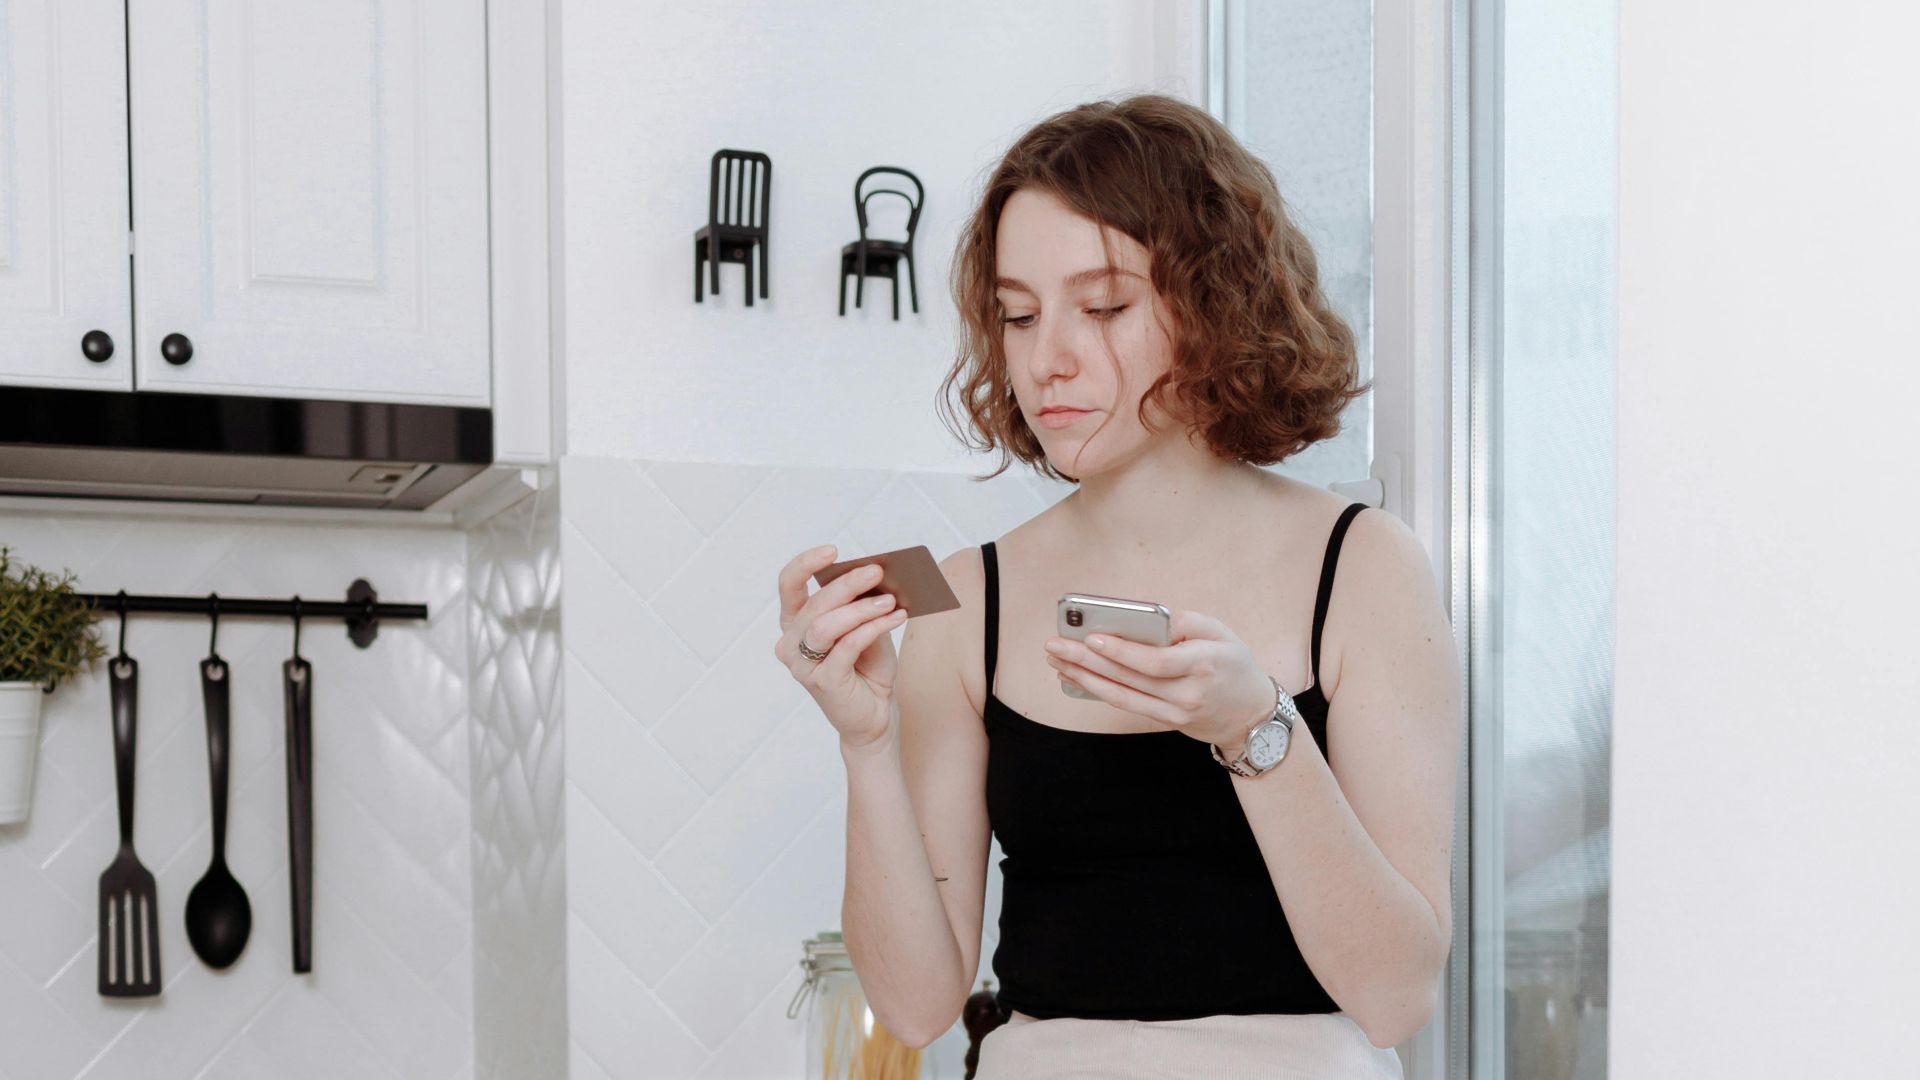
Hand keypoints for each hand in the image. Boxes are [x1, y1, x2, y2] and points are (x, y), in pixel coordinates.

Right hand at [774, 544, 909, 750]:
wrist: (875, 715)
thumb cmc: (867, 669)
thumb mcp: (866, 627)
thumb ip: (863, 605)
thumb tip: (876, 576)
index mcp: (795, 624)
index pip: (789, 586)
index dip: (805, 564)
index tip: (833, 550)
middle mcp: (790, 644)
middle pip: (814, 604)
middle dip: (847, 584)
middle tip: (876, 571)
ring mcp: (803, 666)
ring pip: (826, 625)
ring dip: (861, 608)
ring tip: (890, 599)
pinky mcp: (823, 683)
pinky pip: (847, 646)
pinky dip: (873, 628)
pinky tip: (896, 618)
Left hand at [1043, 608, 1277, 750]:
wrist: (1251, 715)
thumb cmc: (1234, 665)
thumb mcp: (1222, 634)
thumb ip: (1187, 622)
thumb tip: (1149, 617)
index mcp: (1204, 664)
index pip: (1157, 661)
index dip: (1122, 651)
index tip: (1092, 636)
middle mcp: (1188, 692)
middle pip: (1130, 678)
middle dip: (1088, 660)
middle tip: (1055, 645)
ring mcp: (1176, 712)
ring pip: (1122, 695)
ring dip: (1085, 677)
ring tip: (1057, 660)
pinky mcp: (1167, 721)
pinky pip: (1127, 705)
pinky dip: (1099, 690)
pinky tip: (1077, 677)